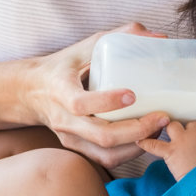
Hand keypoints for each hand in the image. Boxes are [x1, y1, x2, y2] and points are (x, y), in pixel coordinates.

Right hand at [27, 22, 170, 168]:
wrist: (32, 91)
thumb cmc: (64, 66)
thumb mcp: (86, 46)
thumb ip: (120, 36)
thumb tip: (160, 37)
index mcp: (60, 90)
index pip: (80, 104)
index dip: (107, 102)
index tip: (133, 95)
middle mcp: (64, 119)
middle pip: (102, 136)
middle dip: (137, 130)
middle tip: (162, 117)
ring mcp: (70, 137)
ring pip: (107, 153)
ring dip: (138, 145)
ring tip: (158, 129)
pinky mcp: (78, 148)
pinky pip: (106, 159)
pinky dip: (130, 153)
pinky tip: (146, 138)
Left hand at [137, 121, 195, 179]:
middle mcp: (195, 131)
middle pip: (189, 124)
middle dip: (188, 131)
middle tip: (189, 139)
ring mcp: (181, 140)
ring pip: (173, 126)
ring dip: (171, 130)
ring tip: (171, 135)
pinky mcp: (170, 151)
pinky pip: (154, 145)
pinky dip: (146, 143)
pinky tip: (140, 141)